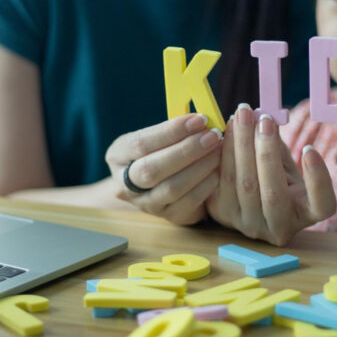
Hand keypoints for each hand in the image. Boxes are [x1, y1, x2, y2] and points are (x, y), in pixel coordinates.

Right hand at [105, 114, 222, 225]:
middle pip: (152, 169)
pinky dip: (206, 184)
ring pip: (171, 188)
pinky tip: (218, 170)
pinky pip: (188, 203)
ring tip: (218, 150)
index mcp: (118, 155)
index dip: (171, 131)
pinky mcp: (168, 216)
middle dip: (186, 150)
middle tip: (212, 136)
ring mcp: (145, 204)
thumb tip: (201, 119)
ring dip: (199, 167)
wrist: (159, 185)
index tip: (198, 120)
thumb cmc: (162, 151)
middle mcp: (124, 184)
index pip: (141, 143)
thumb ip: (175, 129)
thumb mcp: (158, 138)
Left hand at [205, 105, 336, 245]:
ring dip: (241, 146)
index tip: (309, 148)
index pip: (322, 205)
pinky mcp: (224, 216)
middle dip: (267, 151)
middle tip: (263, 118)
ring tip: (242, 117)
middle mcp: (279, 228)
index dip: (318, 179)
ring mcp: (250, 226)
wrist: (247, 201)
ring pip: (245, 186)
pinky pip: (221, 183)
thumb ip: (279, 146)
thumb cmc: (276, 178)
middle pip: (273, 192)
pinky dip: (223, 154)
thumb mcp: (286, 165)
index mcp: (306, 215)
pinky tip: (225, 131)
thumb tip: (264, 117)